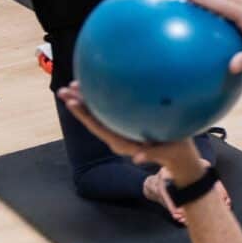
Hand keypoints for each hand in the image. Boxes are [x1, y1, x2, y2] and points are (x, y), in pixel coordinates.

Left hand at [59, 83, 209, 177]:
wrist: (177, 156)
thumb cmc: (173, 152)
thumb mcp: (165, 153)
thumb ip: (151, 154)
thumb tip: (138, 158)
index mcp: (121, 143)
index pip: (98, 126)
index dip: (84, 114)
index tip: (72, 102)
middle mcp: (116, 135)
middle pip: (92, 118)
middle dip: (77, 103)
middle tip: (64, 90)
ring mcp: (119, 129)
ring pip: (97, 113)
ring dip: (85, 98)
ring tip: (74, 84)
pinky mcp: (125, 123)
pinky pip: (108, 109)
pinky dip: (101, 97)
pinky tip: (99, 84)